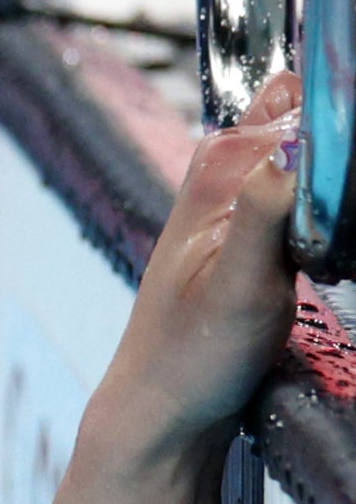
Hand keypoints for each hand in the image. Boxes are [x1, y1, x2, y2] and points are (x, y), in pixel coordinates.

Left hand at [92, 72, 300, 463]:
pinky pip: (309, 194)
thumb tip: (296, 147)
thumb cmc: (192, 354)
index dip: (338, 123)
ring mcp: (241, 198)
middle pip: (316, 117)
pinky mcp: (256, 230)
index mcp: (219, 166)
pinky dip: (331, 214)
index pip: (305, 94)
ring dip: (337, 190)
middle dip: (339, 156)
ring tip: (324, 248)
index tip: (338, 183)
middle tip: (329, 229)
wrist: (166, 408)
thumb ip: (265, 208)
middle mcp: (226, 169)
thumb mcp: (238, 283)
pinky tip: (325, 255)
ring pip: (316, 158)